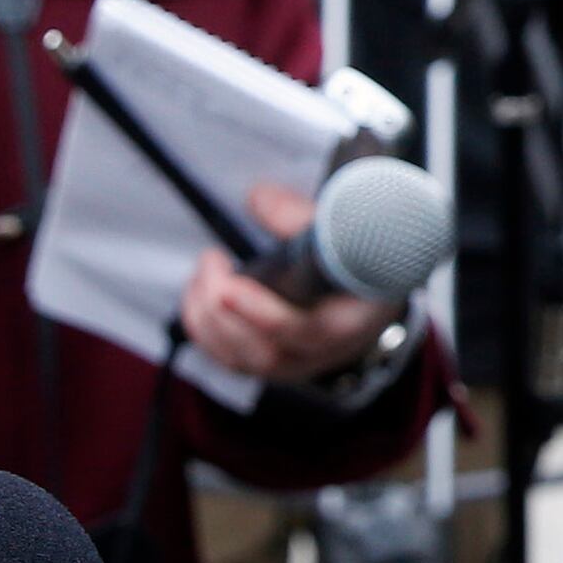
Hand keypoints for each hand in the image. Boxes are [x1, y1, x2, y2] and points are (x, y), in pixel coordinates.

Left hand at [177, 176, 403, 384]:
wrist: (363, 291)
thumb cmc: (354, 259)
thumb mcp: (342, 232)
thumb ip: (300, 217)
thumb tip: (259, 198)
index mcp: (351, 320)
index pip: (310, 331)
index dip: (264, 314)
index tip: (230, 287)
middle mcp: (322, 352)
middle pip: (268, 353)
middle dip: (223, 310)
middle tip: (212, 262)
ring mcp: (294, 364)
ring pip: (243, 360)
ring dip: (208, 317)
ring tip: (205, 271)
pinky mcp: (269, 363)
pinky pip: (229, 360)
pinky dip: (204, 328)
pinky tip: (199, 293)